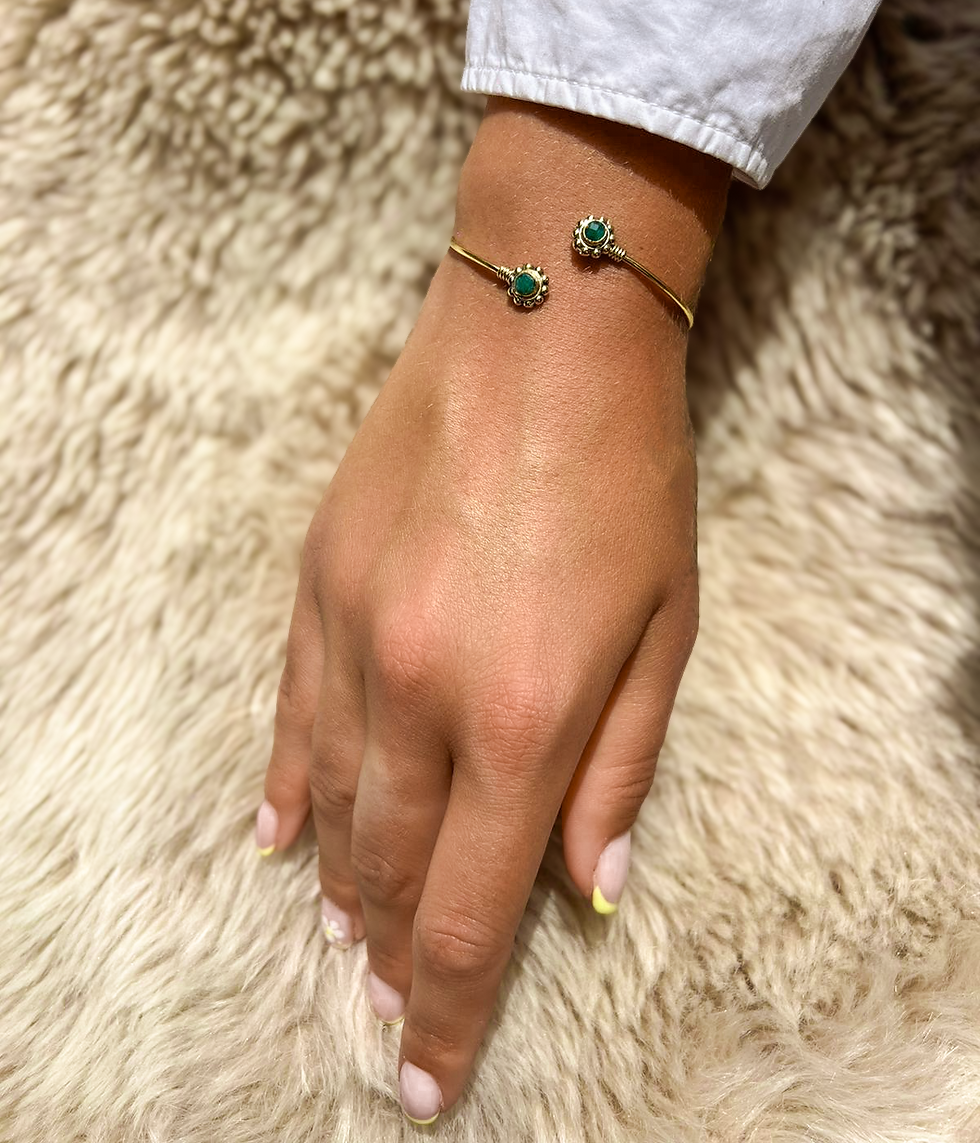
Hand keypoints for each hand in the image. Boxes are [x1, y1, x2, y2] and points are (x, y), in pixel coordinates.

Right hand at [256, 99, 729, 1122]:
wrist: (542, 337)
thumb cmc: (630, 477)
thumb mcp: (669, 629)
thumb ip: (622, 770)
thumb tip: (588, 891)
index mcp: (527, 717)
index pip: (467, 913)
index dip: (448, 1013)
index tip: (428, 1078)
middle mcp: (424, 693)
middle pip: (388, 871)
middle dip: (393, 960)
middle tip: (397, 1010)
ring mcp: (356, 636)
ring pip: (332, 808)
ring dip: (342, 888)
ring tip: (350, 942)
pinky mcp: (317, 585)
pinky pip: (290, 718)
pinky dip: (289, 790)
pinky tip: (282, 839)